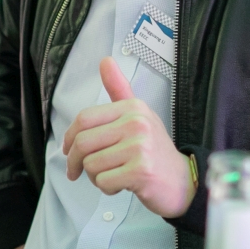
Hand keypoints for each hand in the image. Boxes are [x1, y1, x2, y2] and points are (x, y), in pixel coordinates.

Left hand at [60, 58, 193, 218]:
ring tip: (113, 174)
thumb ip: (119, 90)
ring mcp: (140, 147)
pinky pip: (104, 181)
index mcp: (132, 108)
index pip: (84, 118)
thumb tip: (105, 60)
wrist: (181, 180)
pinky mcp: (141, 172)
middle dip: (75, 162)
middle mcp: (136, 123)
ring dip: (95, 177)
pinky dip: (107, 188)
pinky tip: (121, 185)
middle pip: (83, 143)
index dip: (70, 137)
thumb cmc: (154, 149)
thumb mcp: (138, 115)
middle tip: (77, 172)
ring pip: (91, 165)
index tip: (68, 151)